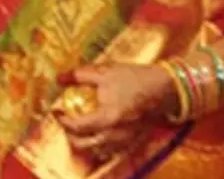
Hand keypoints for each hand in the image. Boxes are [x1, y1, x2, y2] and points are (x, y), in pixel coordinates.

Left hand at [55, 63, 170, 163]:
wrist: (167, 88)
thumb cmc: (135, 79)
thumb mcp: (104, 72)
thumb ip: (78, 76)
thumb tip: (59, 78)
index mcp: (107, 118)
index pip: (77, 127)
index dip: (62, 120)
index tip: (56, 111)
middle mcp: (116, 134)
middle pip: (84, 145)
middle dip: (69, 135)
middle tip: (64, 121)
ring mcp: (126, 140)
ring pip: (97, 151)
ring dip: (83, 142)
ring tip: (78, 128)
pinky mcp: (134, 140)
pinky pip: (111, 150)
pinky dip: (99, 146)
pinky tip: (96, 134)